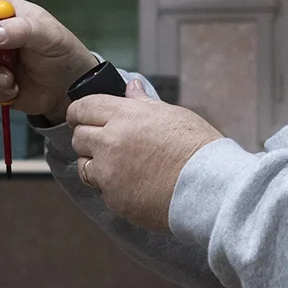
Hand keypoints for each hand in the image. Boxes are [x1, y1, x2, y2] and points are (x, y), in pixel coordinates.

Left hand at [67, 88, 224, 232]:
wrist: (209, 188)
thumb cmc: (197, 148)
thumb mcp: (172, 115)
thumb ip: (143, 103)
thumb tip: (131, 87)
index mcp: (125, 115)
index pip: (83, 108)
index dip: (79, 112)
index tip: (81, 117)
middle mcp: (111, 142)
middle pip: (78, 137)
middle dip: (88, 138)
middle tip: (105, 143)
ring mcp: (109, 173)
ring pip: (84, 166)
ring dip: (95, 164)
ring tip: (120, 167)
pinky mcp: (114, 200)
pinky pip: (102, 191)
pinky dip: (112, 188)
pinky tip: (135, 185)